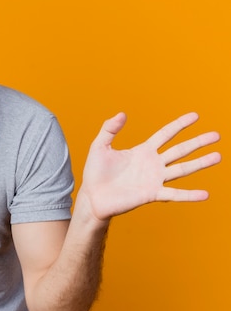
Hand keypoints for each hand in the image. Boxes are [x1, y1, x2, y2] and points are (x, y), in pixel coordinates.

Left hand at [79, 112, 220, 221]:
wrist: (92, 197)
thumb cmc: (95, 173)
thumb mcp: (100, 146)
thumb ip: (109, 129)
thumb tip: (122, 114)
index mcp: (142, 151)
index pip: (166, 134)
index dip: (180, 125)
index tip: (195, 116)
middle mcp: (152, 164)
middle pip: (180, 150)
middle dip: (198, 142)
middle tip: (216, 135)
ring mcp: (154, 179)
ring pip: (182, 169)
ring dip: (200, 163)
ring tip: (218, 156)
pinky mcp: (151, 194)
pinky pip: (173, 193)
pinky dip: (188, 195)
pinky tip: (204, 194)